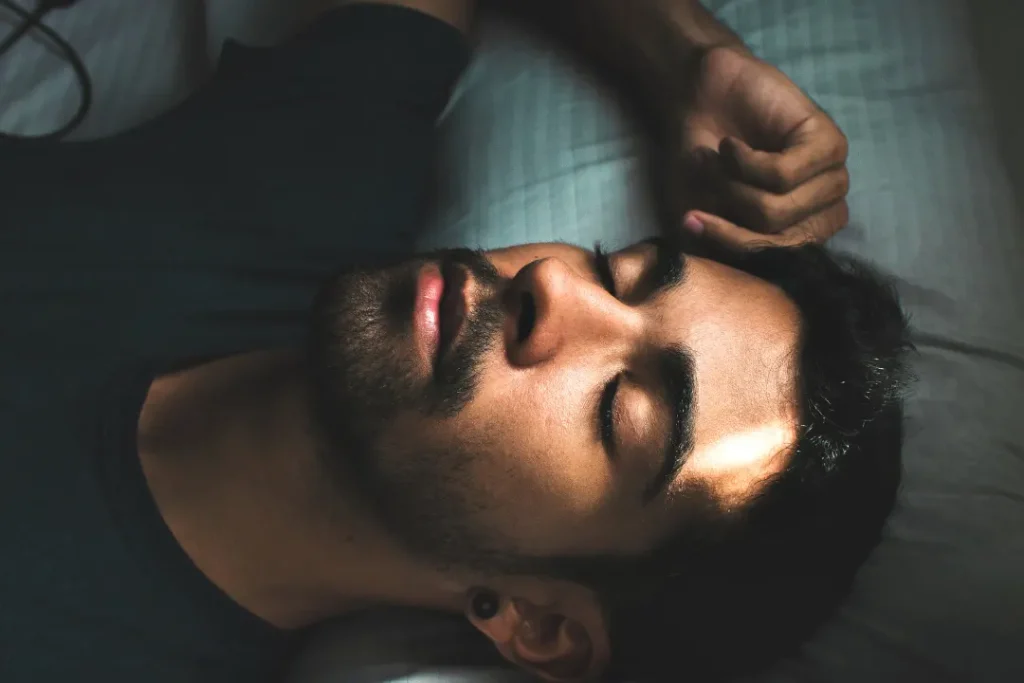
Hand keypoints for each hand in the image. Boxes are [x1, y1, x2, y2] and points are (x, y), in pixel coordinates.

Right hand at [675, 46, 849, 248]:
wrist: (697, 101)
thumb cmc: (701, 162)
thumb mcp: (704, 216)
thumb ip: (724, 249)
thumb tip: (741, 271)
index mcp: (799, 231)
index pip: (778, 260)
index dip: (735, 244)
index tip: (694, 222)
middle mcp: (820, 209)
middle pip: (779, 239)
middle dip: (732, 215)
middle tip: (709, 183)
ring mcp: (830, 177)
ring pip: (779, 210)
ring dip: (735, 186)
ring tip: (721, 160)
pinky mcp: (828, 143)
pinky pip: (784, 175)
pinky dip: (746, 163)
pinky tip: (732, 146)